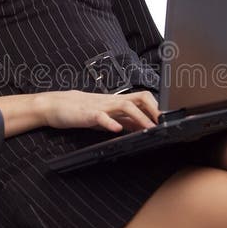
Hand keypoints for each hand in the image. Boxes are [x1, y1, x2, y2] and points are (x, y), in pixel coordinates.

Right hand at [40, 89, 160, 133]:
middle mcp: (113, 102)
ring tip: (149, 129)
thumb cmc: (82, 110)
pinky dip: (110, 123)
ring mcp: (101, 106)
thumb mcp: (108, 115)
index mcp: (118, 102)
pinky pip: (100, 117)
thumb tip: (145, 127)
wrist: (56, 105)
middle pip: (140, 98)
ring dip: (139, 118)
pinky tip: (116, 129)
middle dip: (155, 110)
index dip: (158, 108)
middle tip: (165, 124)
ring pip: (125, 106)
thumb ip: (124, 120)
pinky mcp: (87, 114)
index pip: (144, 100)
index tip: (170, 120)